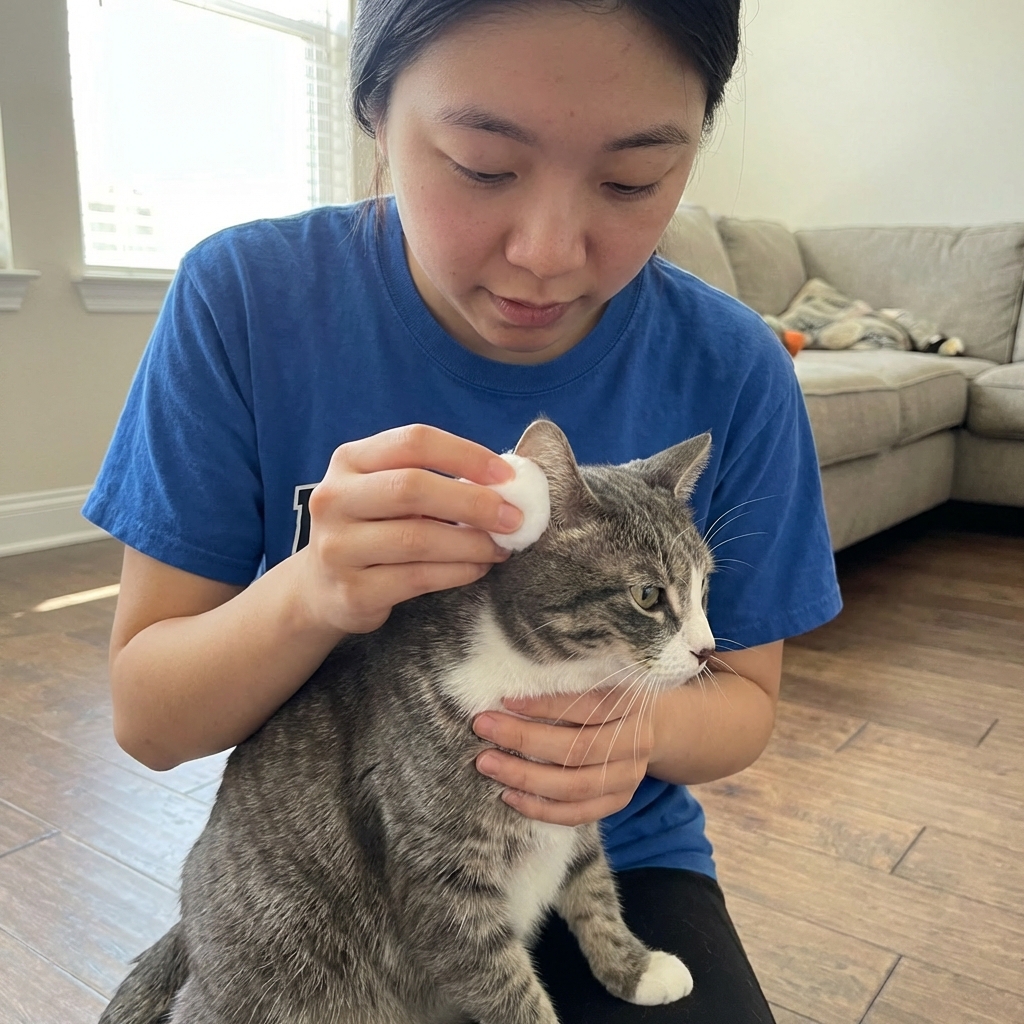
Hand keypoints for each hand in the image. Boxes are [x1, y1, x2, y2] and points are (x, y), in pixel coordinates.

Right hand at [297, 424, 522, 633]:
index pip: (414, 441)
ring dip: (472, 543)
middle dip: (473, 502)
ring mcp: (337, 547)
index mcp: (350, 460)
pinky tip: (477, 568)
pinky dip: (458, 572)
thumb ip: (433, 478)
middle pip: (412, 488)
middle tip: (513, 518)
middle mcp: (335, 498)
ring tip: (500, 547)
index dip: (466, 455)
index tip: (507, 476)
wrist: (320, 586)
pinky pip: (417, 578)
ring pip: (418, 538)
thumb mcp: (387, 490)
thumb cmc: (372, 527)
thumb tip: (506, 485)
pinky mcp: (351, 591)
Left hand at [471, 683, 659, 825]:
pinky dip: (540, 809)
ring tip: (487, 763)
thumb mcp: (601, 678)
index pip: (588, 706)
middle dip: (524, 739)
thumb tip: (510, 688)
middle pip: (577, 748)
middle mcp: (636, 742)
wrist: (653, 724)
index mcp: (633, 703)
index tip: (506, 699)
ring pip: (574, 786)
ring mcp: (629, 777)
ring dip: (525, 776)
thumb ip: (568, 683)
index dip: (546, 705)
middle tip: (483, 728)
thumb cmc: (611, 694)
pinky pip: (577, 814)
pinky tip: (509, 796)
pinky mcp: (618, 801)